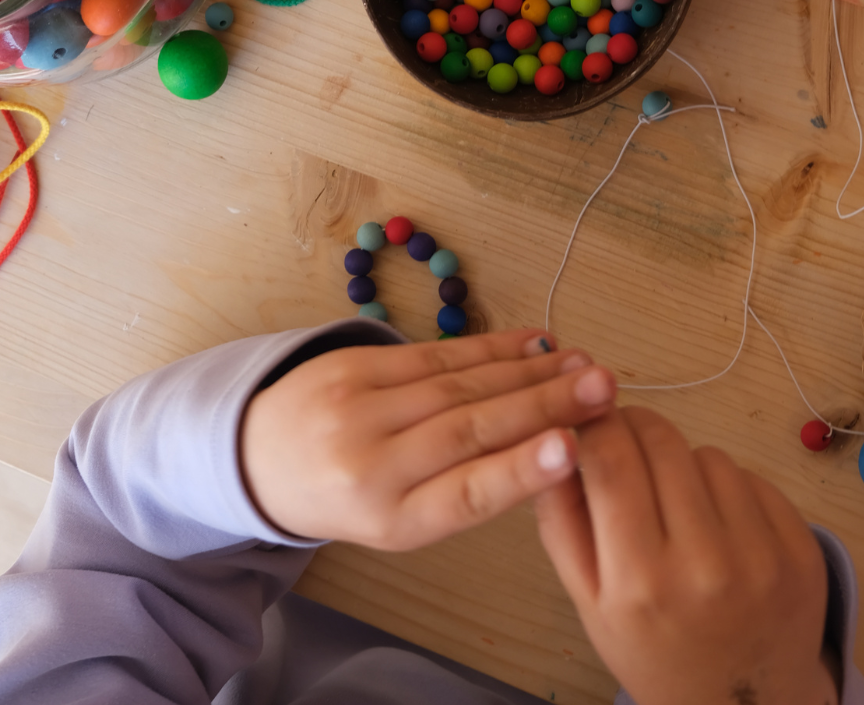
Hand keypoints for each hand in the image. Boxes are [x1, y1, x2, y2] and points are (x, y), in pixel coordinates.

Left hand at [239, 329, 615, 549]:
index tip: (573, 450)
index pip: (463, 495)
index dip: (520, 472)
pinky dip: (487, 347)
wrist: (259, 456)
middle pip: (469, 429)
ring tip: (581, 363)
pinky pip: (432, 353)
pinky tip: (530, 343)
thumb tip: (549, 449)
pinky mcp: (349, 366)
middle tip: (603, 387)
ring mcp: (355, 409)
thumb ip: (465, 489)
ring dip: (526, 371)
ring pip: (457, 385)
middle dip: (543, 405)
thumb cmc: (351, 496)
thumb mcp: (402, 518)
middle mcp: (369, 466)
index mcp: (388, 520)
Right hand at [535, 407, 838, 704]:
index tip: (590, 420)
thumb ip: (561, 520)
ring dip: (684, 462)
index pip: (609, 458)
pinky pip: (753, 478)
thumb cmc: (652, 650)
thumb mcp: (588, 600)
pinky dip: (728, 487)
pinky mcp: (803, 551)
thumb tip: (555, 442)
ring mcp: (762, 556)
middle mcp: (704, 563)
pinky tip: (718, 521)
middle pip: (660, 442)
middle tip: (628, 446)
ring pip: (708, 455)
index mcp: (639, 579)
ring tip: (677, 501)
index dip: (595, 423)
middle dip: (636, 430)